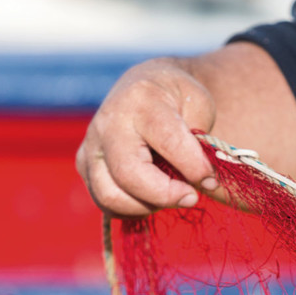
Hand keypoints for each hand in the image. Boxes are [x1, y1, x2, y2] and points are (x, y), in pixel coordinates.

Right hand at [75, 57, 218, 216]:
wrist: (146, 85)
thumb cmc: (179, 100)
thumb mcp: (200, 106)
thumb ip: (202, 143)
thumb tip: (203, 184)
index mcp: (142, 100)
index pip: (168, 142)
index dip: (193, 167)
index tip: (211, 180)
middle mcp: (108, 122)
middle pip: (129, 175)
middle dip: (165, 195)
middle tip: (191, 196)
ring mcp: (91, 145)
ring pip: (110, 196)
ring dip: (147, 205)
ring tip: (169, 194)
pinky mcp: (84, 165)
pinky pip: (105, 202)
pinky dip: (132, 208)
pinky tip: (152, 196)